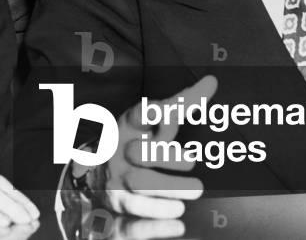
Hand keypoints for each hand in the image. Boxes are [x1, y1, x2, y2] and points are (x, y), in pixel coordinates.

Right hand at [89, 76, 217, 217]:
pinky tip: (178, 225)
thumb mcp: (151, 120)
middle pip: (141, 154)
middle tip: (193, 166)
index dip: (153, 113)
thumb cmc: (135, 140)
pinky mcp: (115, 213)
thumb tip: (212, 80)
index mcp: (129, 126)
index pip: (140, 115)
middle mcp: (121, 155)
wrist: (92, 171)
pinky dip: (154, 227)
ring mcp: (116, 184)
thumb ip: (182, 102)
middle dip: (166, 161)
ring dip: (164, 195)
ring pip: (137, 192)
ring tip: (189, 197)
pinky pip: (129, 226)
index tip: (167, 110)